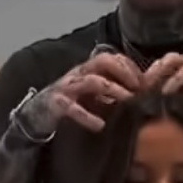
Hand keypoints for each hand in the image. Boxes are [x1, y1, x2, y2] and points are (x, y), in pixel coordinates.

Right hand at [22, 52, 142, 134]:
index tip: (145, 82)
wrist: (37, 115)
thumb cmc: (71, 103)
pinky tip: (100, 125)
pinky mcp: (57, 104)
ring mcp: (67, 88)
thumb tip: (143, 89)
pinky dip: (87, 116)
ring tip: (128, 101)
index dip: (130, 66)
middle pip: (103, 61)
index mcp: (88, 70)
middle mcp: (78, 74)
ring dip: (113, 88)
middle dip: (124, 72)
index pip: (112, 58)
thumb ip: (115, 88)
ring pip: (92, 81)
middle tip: (139, 88)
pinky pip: (72, 108)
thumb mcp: (94, 94)